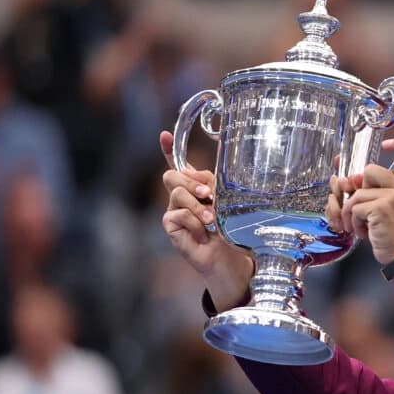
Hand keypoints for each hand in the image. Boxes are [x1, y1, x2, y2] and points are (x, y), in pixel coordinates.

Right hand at [159, 131, 253, 308]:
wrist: (228, 258)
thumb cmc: (229, 230)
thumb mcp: (225, 203)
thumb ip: (212, 186)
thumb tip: (198, 176)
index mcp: (194, 187)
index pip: (178, 164)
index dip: (169, 149)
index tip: (165, 135)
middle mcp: (181, 196)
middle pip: (173, 175)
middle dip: (191, 182)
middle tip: (208, 195)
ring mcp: (173, 210)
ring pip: (176, 194)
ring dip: (197, 206)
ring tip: (211, 220)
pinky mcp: (170, 226)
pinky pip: (177, 214)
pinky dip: (194, 223)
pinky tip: (203, 234)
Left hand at [328, 137, 393, 264]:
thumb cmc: (393, 232)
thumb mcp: (387, 207)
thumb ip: (371, 189)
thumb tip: (344, 179)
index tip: (387, 144)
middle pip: (370, 170)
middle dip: (359, 191)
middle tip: (364, 210)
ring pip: (357, 193)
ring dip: (352, 212)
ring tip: (361, 226)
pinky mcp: (381, 208)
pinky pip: (354, 207)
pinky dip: (352, 222)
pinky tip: (363, 231)